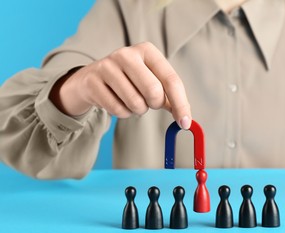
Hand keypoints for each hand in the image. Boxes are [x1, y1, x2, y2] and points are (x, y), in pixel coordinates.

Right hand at [50, 42, 191, 128]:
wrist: (91, 79)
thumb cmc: (129, 81)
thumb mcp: (151, 81)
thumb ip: (170, 97)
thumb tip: (186, 118)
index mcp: (147, 51)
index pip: (171, 80)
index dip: (181, 104)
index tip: (185, 122)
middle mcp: (127, 54)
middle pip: (154, 92)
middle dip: (154, 105)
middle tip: (148, 103)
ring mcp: (107, 66)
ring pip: (136, 103)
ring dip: (137, 109)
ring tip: (130, 99)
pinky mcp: (92, 81)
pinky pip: (118, 110)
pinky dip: (122, 112)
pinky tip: (116, 101)